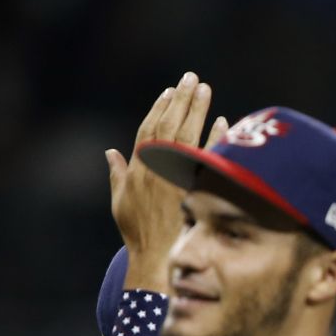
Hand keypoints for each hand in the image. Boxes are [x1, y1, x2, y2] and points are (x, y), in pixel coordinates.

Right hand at [109, 73, 223, 291]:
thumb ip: (117, 174)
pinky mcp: (193, 187)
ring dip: (196, 110)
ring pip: (187, 135)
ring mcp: (175, 176)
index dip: (159, 108)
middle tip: (192, 78)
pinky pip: (206, 157)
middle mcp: (156, 168)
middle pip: (169, 124)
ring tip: (205, 89)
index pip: (149, 129)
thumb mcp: (120, 201)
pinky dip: (214, 139)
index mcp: (138, 167)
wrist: (156, 257)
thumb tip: (111, 152)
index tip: (170, 91)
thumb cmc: (137, 232)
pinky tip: (224, 122)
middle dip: (181, 99)